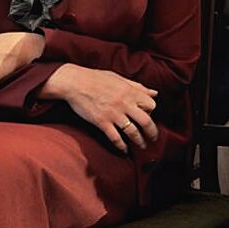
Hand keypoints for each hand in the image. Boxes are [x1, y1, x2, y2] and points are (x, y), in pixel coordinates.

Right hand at [41, 64, 157, 153]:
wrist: (74, 82)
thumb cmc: (96, 78)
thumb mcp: (118, 78)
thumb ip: (137, 86)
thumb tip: (154, 93)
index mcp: (129, 91)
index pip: (151, 105)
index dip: (151, 111)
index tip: (148, 115)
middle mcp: (124, 103)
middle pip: (146, 122)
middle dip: (152, 133)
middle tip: (153, 139)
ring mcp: (113, 114)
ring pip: (133, 132)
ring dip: (139, 142)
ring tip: (142, 146)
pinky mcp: (101, 122)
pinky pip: (115, 138)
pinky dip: (121, 146)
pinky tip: (124, 149)